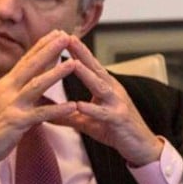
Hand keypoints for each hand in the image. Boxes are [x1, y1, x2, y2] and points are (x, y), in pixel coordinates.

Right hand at [0, 30, 77, 175]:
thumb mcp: (2, 101)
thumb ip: (17, 89)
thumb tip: (33, 79)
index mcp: (5, 83)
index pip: (26, 60)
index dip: (41, 45)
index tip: (56, 33)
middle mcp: (7, 89)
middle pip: (31, 66)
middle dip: (49, 50)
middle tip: (66, 36)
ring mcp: (11, 105)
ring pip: (37, 85)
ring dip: (56, 74)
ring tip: (73, 64)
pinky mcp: (16, 122)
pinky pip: (40, 114)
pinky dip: (57, 109)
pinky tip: (72, 106)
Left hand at [52, 36, 162, 166]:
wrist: (141, 147)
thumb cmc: (113, 129)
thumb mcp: (86, 121)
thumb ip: (65, 114)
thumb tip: (42, 112)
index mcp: (104, 86)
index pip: (89, 65)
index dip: (76, 51)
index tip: (61, 36)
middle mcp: (112, 91)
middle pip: (95, 69)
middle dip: (81, 53)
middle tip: (67, 38)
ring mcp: (117, 104)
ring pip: (101, 87)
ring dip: (87, 75)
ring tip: (73, 64)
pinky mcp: (120, 120)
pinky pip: (105, 113)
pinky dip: (92, 109)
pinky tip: (79, 105)